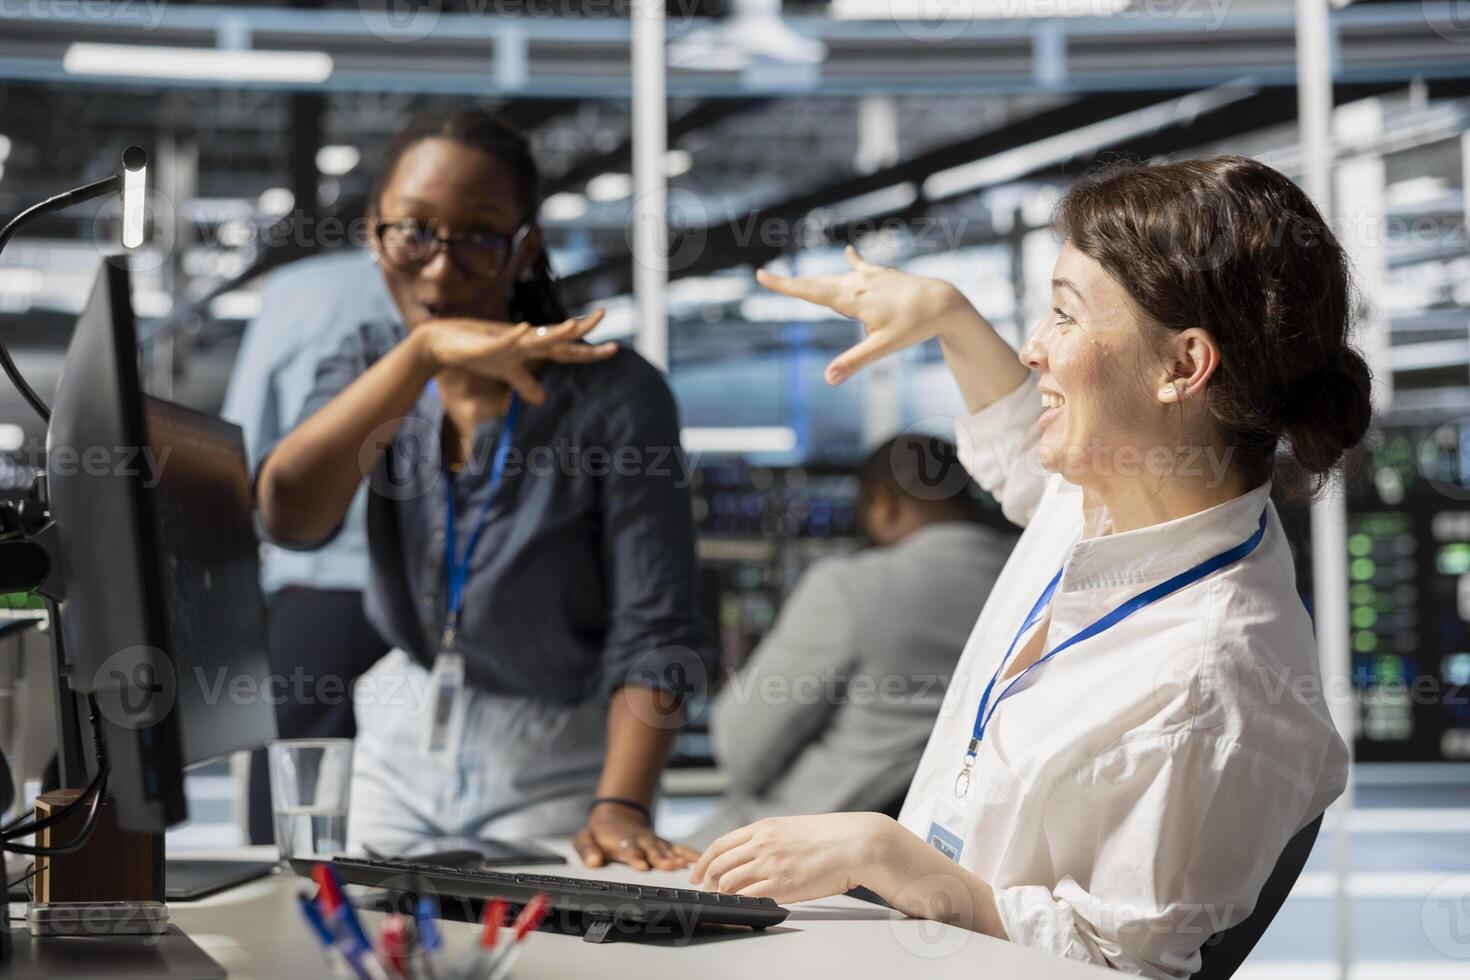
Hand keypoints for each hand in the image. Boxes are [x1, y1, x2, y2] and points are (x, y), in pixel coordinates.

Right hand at [415, 309, 615, 404]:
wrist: (445, 343)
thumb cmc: (478, 353)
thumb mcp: (507, 372)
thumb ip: (526, 383)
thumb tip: (543, 400)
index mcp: (532, 348)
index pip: (567, 350)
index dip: (590, 351)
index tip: (614, 348)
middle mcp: (526, 340)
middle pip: (559, 337)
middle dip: (581, 329)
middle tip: (603, 314)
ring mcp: (508, 340)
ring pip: (537, 337)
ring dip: (555, 332)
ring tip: (574, 325)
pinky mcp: (489, 342)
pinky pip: (505, 340)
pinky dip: (515, 336)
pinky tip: (525, 330)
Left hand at [574, 804, 700, 872]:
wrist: (615, 815)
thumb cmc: (599, 832)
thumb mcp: (585, 839)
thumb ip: (587, 849)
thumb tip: (594, 860)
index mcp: (622, 841)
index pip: (629, 850)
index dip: (636, 857)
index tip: (641, 866)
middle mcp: (641, 841)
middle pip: (652, 850)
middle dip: (661, 859)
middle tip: (669, 867)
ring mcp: (654, 842)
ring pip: (667, 850)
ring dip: (677, 858)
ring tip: (686, 866)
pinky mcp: (664, 844)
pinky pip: (680, 849)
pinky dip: (690, 854)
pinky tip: (701, 860)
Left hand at [689, 812, 895, 903]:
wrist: (854, 843)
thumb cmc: (829, 837)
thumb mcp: (791, 827)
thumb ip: (769, 838)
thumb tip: (752, 852)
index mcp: (763, 827)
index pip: (720, 845)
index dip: (702, 861)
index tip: (696, 872)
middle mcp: (762, 844)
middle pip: (719, 864)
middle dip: (706, 880)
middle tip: (704, 890)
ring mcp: (770, 864)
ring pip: (728, 881)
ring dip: (720, 892)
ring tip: (721, 900)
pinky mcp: (781, 885)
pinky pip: (748, 897)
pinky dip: (738, 902)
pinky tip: (739, 906)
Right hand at [756, 246, 965, 385]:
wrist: (943, 302)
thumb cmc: (914, 325)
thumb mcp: (882, 348)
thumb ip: (854, 362)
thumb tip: (828, 380)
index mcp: (852, 299)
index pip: (810, 292)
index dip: (784, 285)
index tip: (762, 275)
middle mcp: (858, 284)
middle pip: (818, 283)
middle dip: (792, 282)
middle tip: (765, 276)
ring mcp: (871, 278)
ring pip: (837, 278)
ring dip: (817, 279)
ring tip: (800, 280)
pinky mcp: (884, 275)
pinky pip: (863, 267)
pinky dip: (854, 261)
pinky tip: (849, 251)